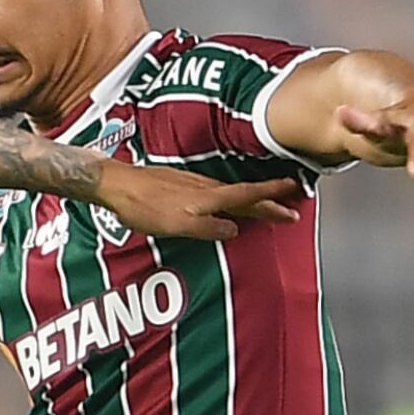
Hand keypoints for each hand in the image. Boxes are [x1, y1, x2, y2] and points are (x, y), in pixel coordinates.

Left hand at [93, 161, 304, 241]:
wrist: (117, 185)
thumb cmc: (143, 205)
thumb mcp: (177, 224)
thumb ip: (207, 227)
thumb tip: (234, 229)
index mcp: (208, 197)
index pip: (248, 196)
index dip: (272, 197)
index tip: (296, 194)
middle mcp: (206, 188)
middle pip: (246, 195)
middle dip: (271, 201)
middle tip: (295, 205)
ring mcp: (195, 185)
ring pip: (233, 193)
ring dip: (254, 199)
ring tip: (271, 205)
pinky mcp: (183, 186)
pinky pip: (218, 192)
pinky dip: (233, 198)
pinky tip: (230, 203)